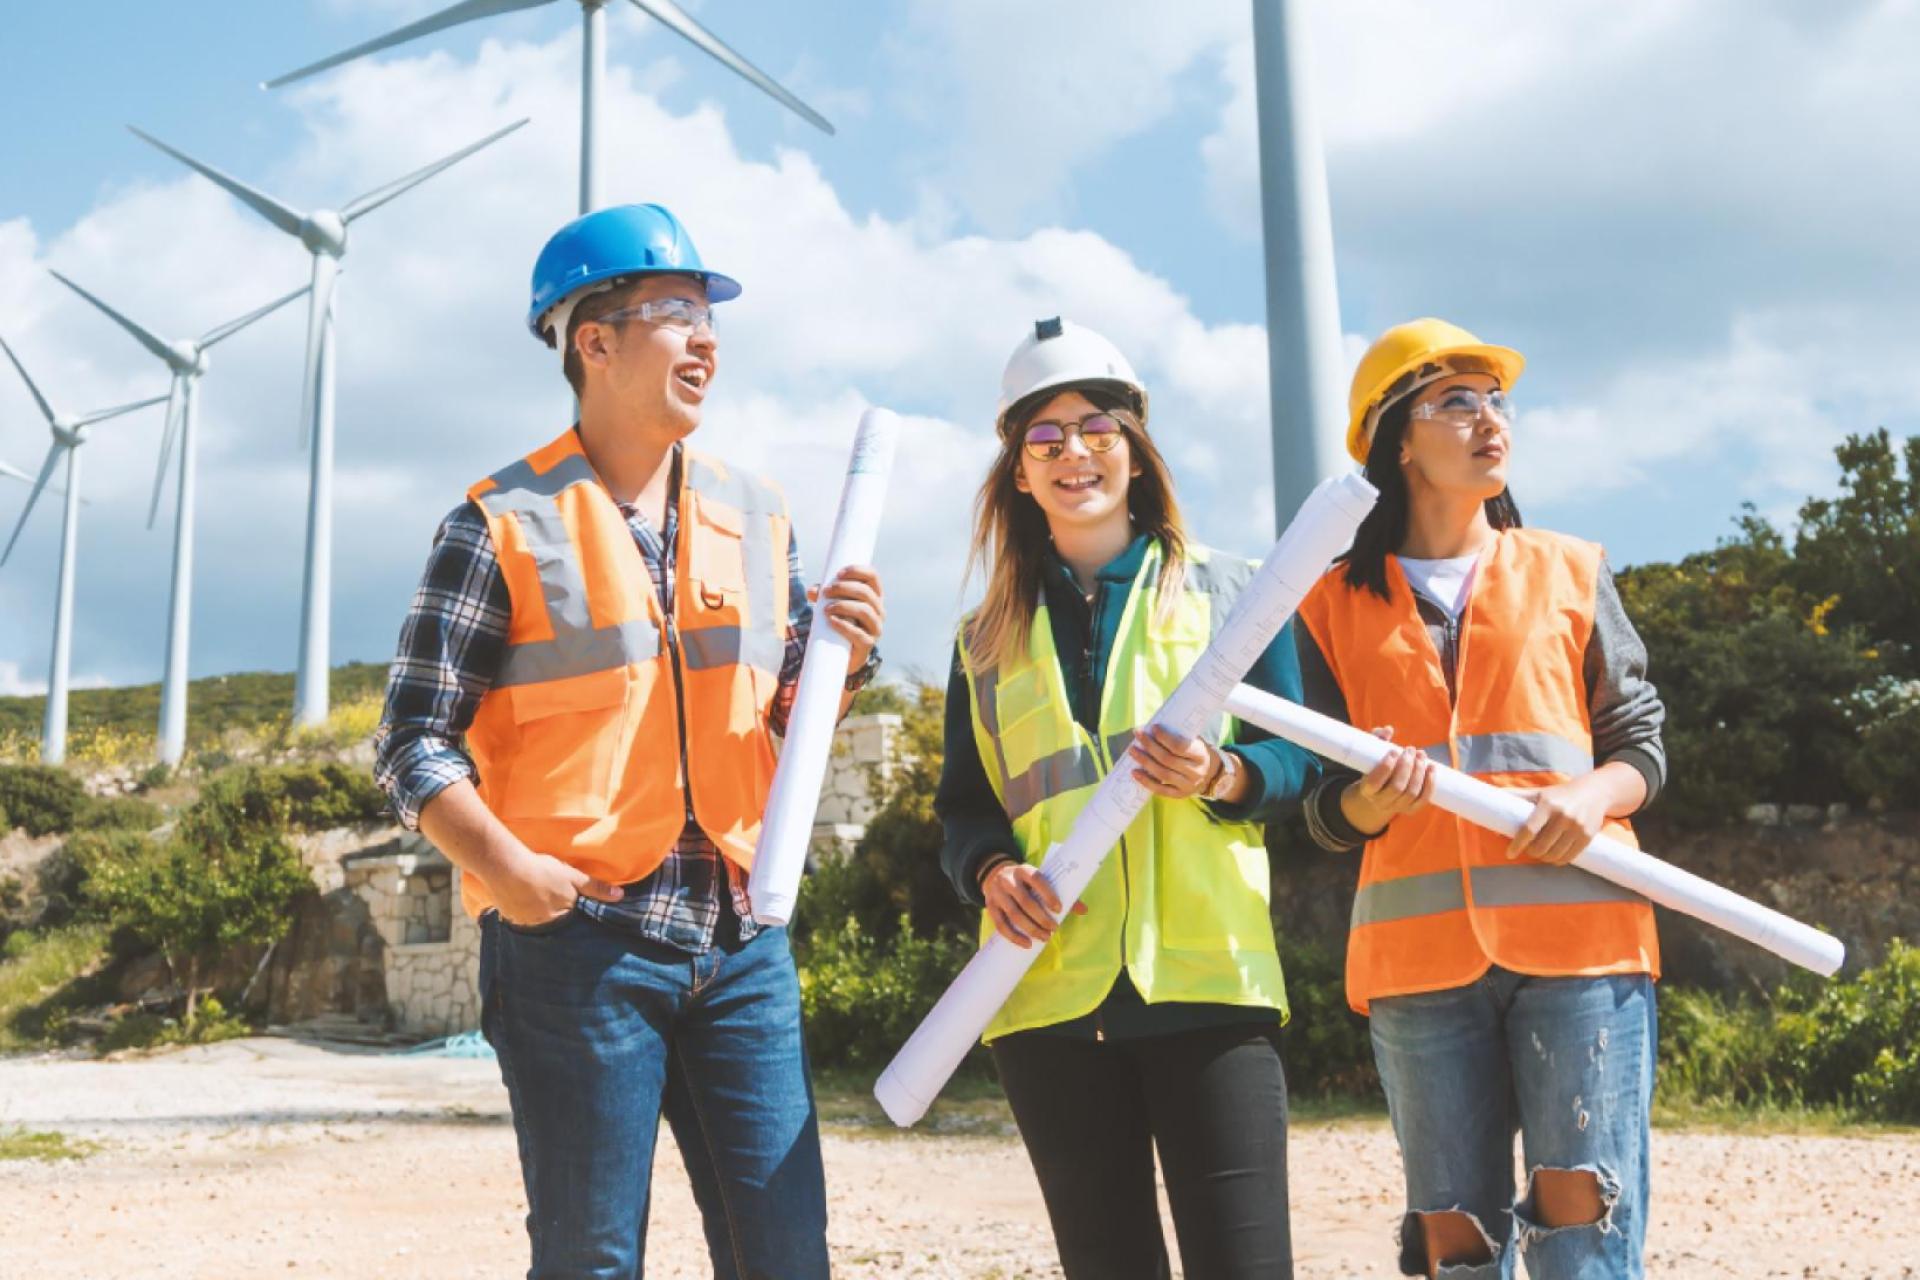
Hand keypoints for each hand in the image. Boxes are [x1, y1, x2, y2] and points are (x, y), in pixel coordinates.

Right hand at [491, 848, 623, 927]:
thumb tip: (620, 896)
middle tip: (550, 900)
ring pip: (536, 921)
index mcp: (561, 918)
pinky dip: (521, 911)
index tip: (572, 907)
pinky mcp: (509, 918)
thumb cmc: (543, 872)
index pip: (572, 923)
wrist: (506, 868)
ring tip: (535, 898)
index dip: (573, 913)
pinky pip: (519, 919)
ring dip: (537, 913)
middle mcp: (543, 926)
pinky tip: (520, 899)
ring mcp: (524, 923)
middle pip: (554, 923)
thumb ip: (596, 888)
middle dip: (554, 915)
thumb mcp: (574, 877)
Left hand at [809, 564, 883, 669]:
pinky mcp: (868, 645)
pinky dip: (843, 625)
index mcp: (873, 597)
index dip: (857, 571)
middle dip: (844, 588)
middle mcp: (879, 611)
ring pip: (865, 611)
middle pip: (866, 593)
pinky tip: (831, 621)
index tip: (839, 573)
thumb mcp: (833, 605)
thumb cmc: (839, 623)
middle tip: (826, 592)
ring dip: (843, 606)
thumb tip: (812, 591)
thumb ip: (824, 596)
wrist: (841, 654)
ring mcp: (876, 628)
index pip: (872, 577)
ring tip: (826, 609)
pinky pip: (859, 634)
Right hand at [981, 860, 1086, 948]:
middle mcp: (1008, 879)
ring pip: (1013, 914)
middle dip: (1041, 918)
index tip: (1059, 909)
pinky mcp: (990, 906)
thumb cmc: (1025, 882)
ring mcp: (997, 893)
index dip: (1048, 894)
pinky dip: (1014, 936)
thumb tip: (1084, 910)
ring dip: (1031, 928)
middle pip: (1025, 901)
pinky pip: (1000, 924)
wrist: (995, 875)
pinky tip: (1026, 944)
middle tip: (1054, 929)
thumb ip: (1060, 893)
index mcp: (1024, 870)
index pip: (1037, 880)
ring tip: (1045, 937)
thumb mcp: (1039, 881)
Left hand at [1127, 725, 1217, 798]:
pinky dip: (1146, 781)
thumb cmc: (1196, 752)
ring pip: (1163, 774)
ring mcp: (1188, 785)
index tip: (1153, 727)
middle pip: (1168, 759)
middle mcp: (1196, 772)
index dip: (1164, 737)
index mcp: (1201, 755)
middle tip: (1137, 734)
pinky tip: (1134, 772)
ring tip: (1132, 750)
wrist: (1210, 774)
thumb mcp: (1195, 741)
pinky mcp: (1179, 795)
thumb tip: (1152, 729)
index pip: (1180, 746)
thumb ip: (1179, 736)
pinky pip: (1160, 789)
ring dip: (1145, 761)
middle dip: (1150, 746)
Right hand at [1341, 726, 1436, 835]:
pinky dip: (1430, 783)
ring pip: (1411, 792)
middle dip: (1406, 767)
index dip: (1386, 767)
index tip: (1394, 751)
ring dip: (1419, 772)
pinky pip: (1423, 799)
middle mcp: (1381, 801)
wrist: (1378, 795)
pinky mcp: (1410, 809)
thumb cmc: (1374, 769)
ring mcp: (1397, 807)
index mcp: (1367, 790)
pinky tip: (1431, 768)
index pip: (1375, 782)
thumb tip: (1388, 729)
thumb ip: (1377, 740)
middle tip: (1410, 750)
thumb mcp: (1371, 756)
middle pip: (1397, 787)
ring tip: (1421, 755)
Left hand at [1505, 775, 1610, 864]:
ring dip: (1544, 858)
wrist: (1593, 792)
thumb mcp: (1538, 792)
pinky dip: (1559, 861)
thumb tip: (1490, 796)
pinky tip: (1555, 857)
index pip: (1529, 830)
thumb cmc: (1559, 794)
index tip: (1510, 854)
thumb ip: (1516, 795)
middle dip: (1532, 852)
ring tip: (1541, 853)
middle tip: (1529, 850)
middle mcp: (1563, 815)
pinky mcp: (1588, 835)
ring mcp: (1577, 826)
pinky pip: (1569, 857)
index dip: (1517, 844)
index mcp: (1547, 804)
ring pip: (1554, 854)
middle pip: (1541, 846)